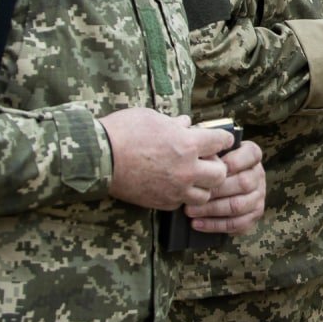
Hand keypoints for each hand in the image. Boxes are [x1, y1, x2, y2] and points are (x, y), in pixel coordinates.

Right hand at [101, 109, 235, 209]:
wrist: (99, 158)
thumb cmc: (124, 131)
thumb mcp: (153, 118)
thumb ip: (175, 123)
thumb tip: (187, 123)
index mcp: (188, 144)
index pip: (221, 142)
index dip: (223, 139)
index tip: (220, 139)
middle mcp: (187, 170)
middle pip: (220, 175)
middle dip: (216, 167)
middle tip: (206, 161)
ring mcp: (175, 189)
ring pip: (204, 195)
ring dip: (201, 186)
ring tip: (191, 177)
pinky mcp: (161, 202)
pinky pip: (181, 204)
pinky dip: (181, 197)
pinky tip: (173, 187)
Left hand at [186, 138, 265, 234]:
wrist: (218, 187)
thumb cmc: (210, 164)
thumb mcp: (212, 151)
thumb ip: (208, 147)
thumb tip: (196, 145)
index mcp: (252, 155)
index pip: (252, 154)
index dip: (234, 161)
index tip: (213, 167)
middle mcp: (258, 175)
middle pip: (243, 183)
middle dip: (216, 190)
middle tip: (194, 193)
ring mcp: (259, 196)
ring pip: (238, 205)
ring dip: (212, 210)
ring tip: (190, 211)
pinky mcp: (254, 214)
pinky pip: (237, 224)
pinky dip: (215, 225)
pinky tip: (197, 224)